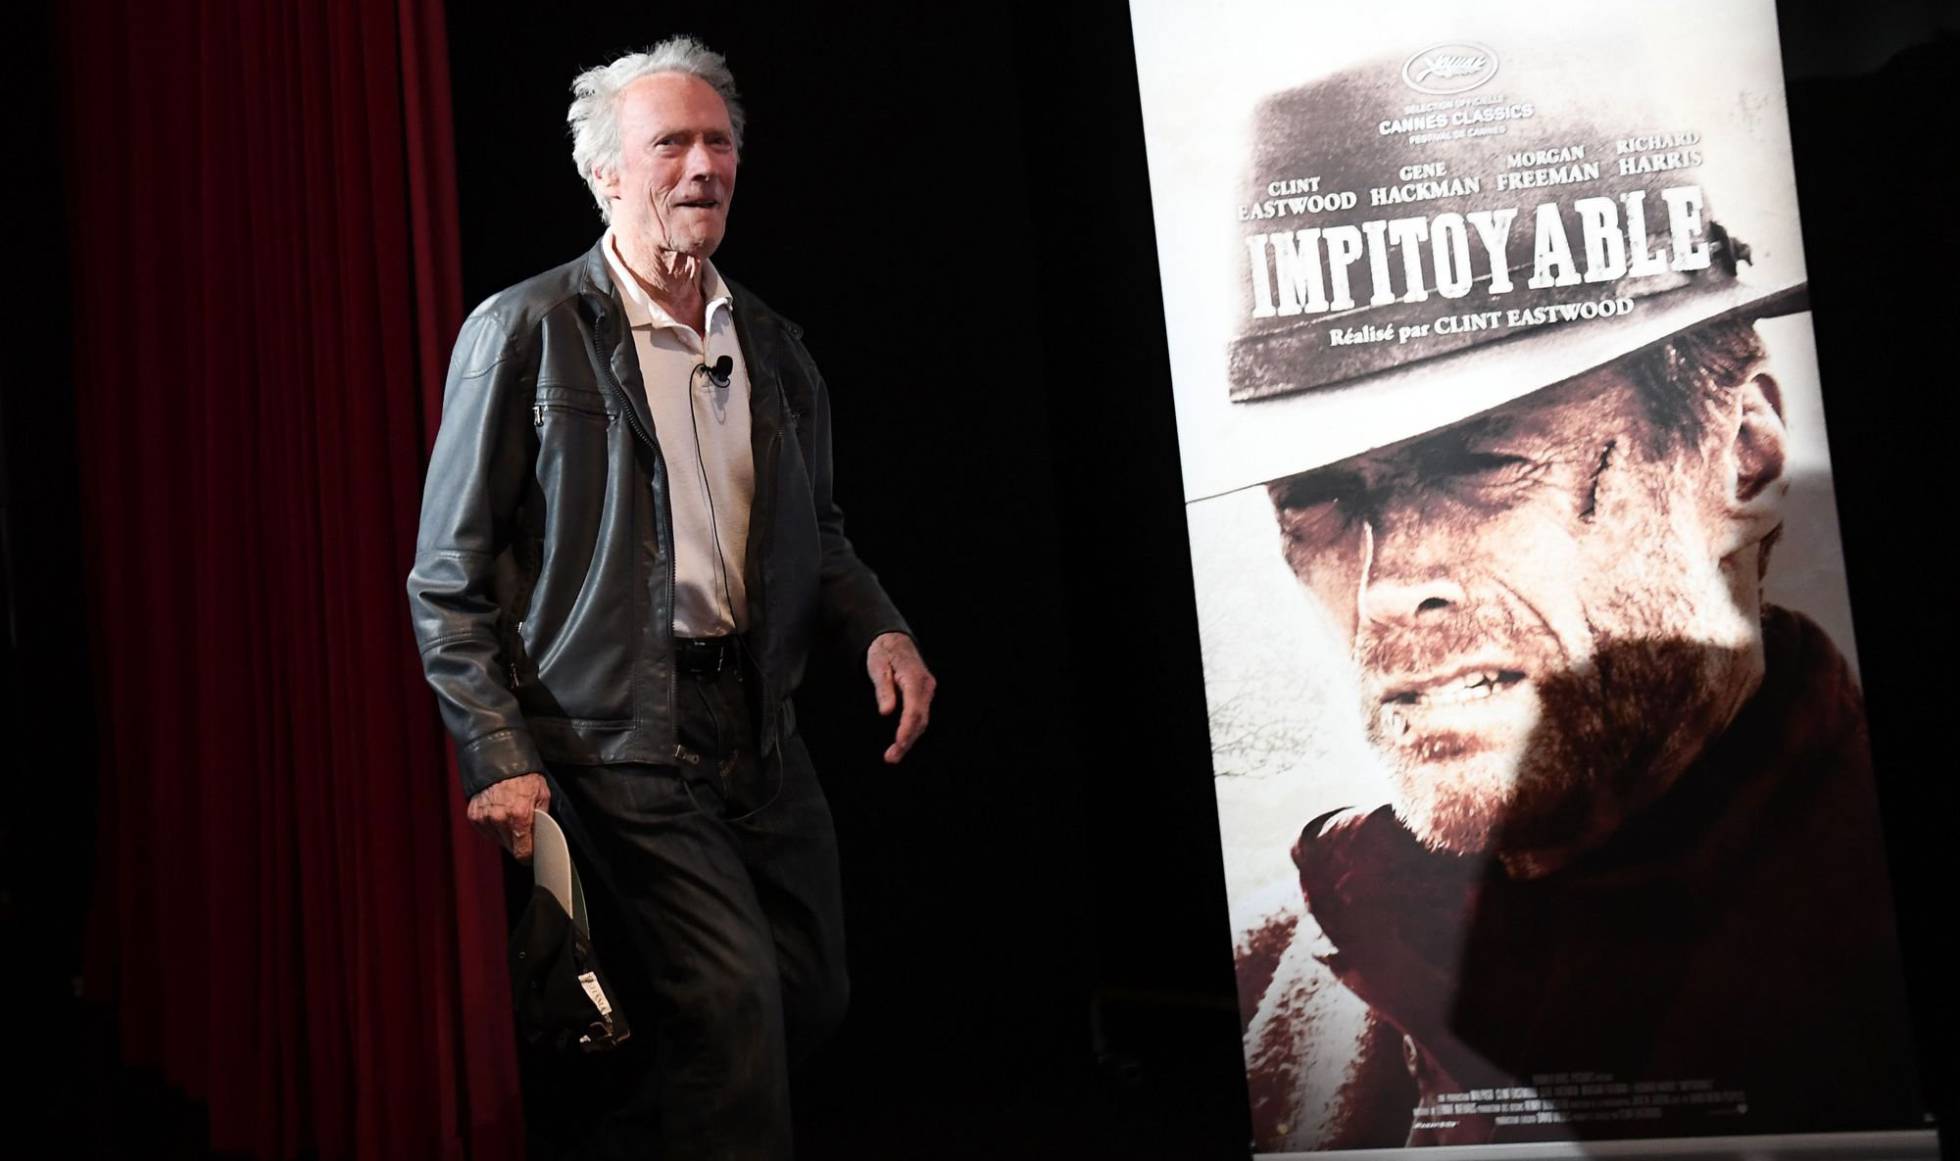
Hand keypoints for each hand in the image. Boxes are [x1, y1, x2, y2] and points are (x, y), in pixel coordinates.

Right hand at [466, 772, 551, 861]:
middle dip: (518, 842)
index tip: (531, 856)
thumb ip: (543, 818)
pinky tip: (499, 814)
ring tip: (510, 817)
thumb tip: (543, 837)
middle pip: (510, 848)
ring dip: (505, 834)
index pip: (522, 851)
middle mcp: (500, 819)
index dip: (529, 856)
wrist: (500, 760)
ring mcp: (485, 818)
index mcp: (519, 815)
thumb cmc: (523, 776)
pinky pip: (486, 831)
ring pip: (497, 840)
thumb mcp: (542, 795)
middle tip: (523, 830)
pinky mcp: (474, 816)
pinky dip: (493, 827)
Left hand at [866, 631, 935, 763]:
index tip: (898, 744)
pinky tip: (901, 743)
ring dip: (909, 739)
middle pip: (920, 720)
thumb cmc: (884, 652)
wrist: (894, 640)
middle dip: (907, 741)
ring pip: (921, 721)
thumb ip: (883, 690)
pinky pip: (919, 716)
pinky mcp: (923, 696)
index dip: (907, 729)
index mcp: (915, 678)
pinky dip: (911, 731)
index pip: (914, 710)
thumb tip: (886, 712)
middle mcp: (926, 686)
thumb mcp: (878, 667)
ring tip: (893, 756)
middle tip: (891, 758)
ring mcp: (926, 691)